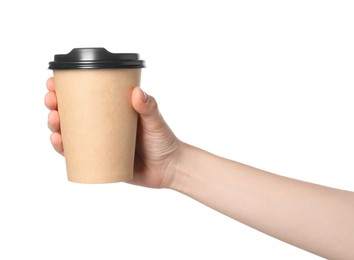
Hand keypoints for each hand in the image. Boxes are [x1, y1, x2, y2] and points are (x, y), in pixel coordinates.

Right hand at [45, 77, 180, 187]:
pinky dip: (64, 148)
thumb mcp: (155, 121)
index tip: (55, 83)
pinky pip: (77, 155)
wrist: (170, 169)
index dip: (67, 89)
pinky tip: (58, 141)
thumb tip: (137, 92)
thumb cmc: (164, 141)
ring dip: (56, 126)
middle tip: (52, 102)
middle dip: (56, 106)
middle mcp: (103, 126)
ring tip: (54, 121)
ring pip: (70, 133)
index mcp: (113, 111)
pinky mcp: (100, 161)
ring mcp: (100, 143)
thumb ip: (149, 107)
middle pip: (72, 114)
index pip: (87, 97)